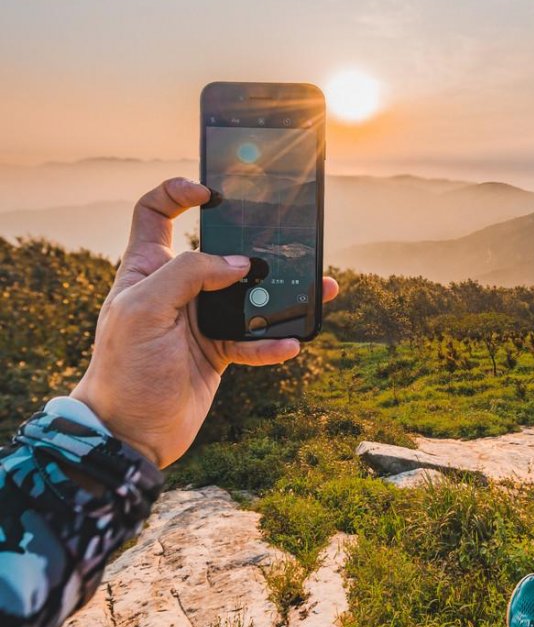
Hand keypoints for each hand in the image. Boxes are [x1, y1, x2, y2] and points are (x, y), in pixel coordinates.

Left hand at [72, 179, 338, 467]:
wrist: (130, 434)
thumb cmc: (123, 370)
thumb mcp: (144, 311)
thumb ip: (188, 275)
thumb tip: (237, 264)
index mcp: (146, 269)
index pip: (155, 213)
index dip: (178, 193)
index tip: (210, 192)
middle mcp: (174, 289)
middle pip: (217, 250)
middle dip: (251, 243)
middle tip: (283, 240)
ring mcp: (198, 320)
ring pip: (246, 295)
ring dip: (280, 293)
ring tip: (317, 288)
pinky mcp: (217, 351)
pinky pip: (254, 339)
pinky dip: (273, 342)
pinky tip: (290, 343)